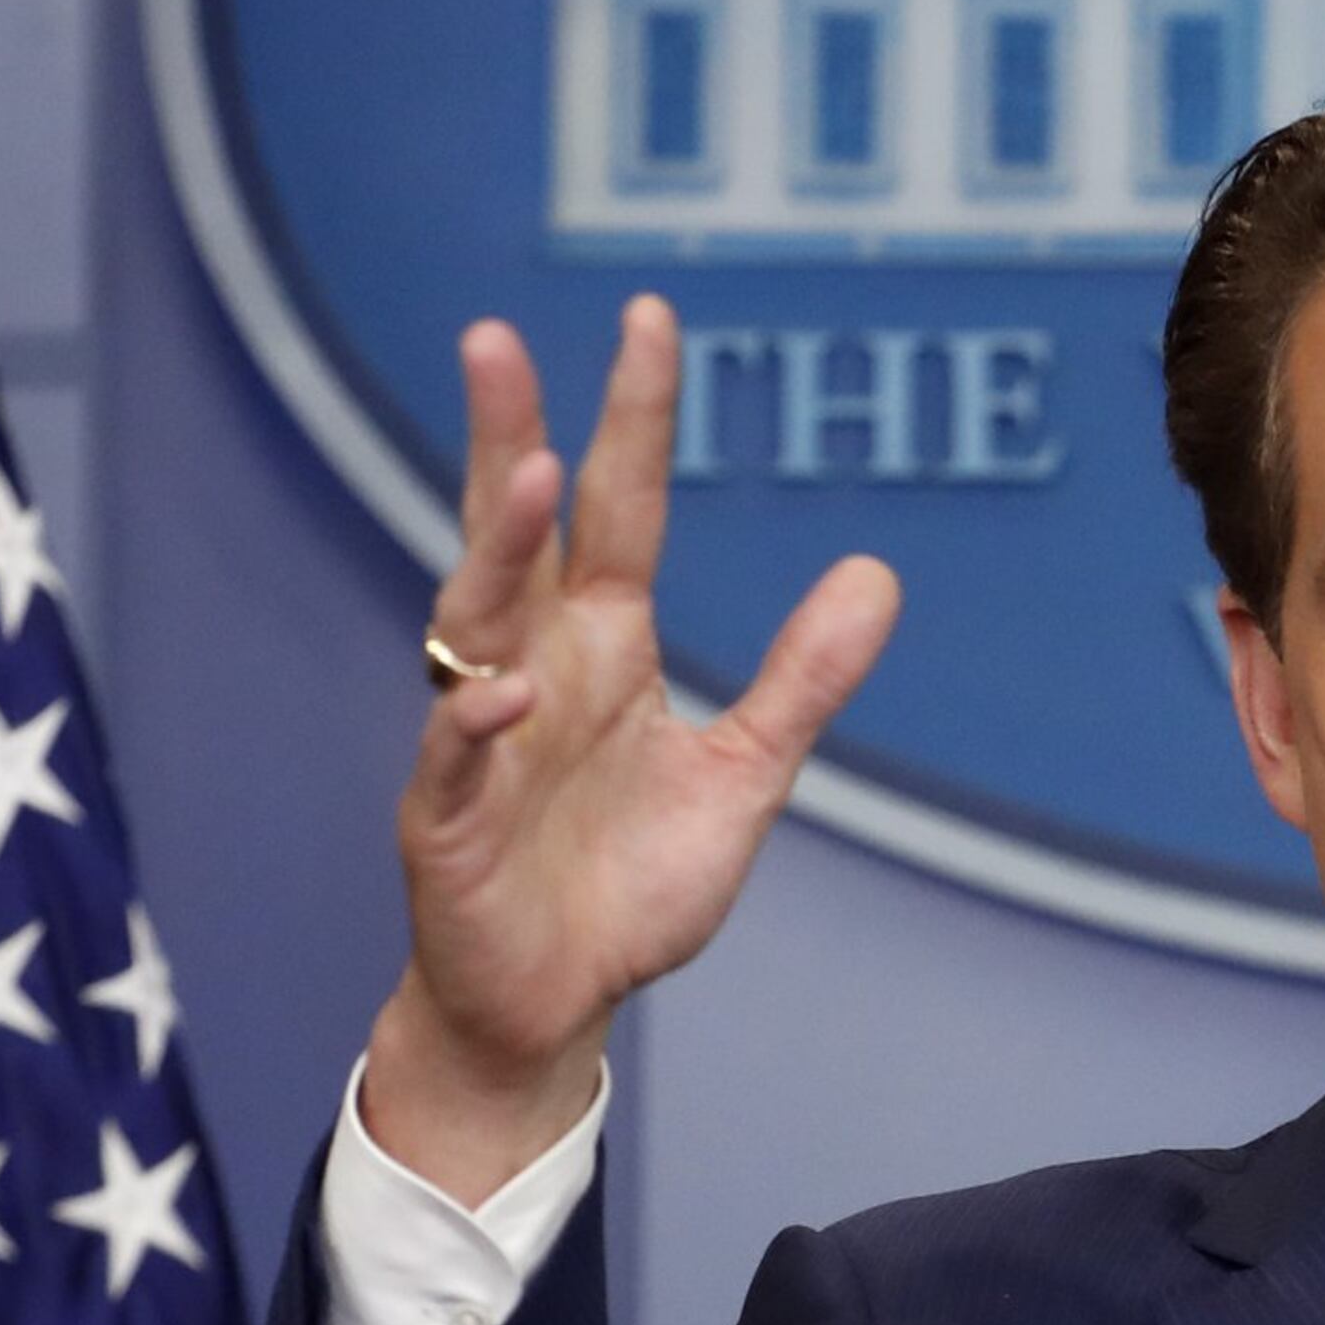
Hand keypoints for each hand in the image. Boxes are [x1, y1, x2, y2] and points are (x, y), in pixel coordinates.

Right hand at [364, 298, 901, 1204]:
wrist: (555, 1005)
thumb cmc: (631, 885)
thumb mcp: (744, 774)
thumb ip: (803, 677)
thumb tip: (877, 572)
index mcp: (603, 647)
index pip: (619, 511)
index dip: (631, 419)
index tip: (647, 319)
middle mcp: (532, 669)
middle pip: (517, 533)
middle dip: (509, 436)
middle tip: (498, 337)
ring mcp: (480, 740)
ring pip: (473, 622)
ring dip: (496, 550)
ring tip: (533, 475)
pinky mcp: (447, 824)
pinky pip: (453, 758)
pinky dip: (471, 721)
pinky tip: (499, 690)